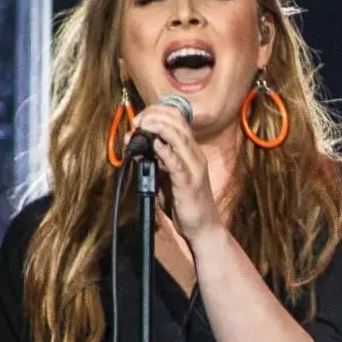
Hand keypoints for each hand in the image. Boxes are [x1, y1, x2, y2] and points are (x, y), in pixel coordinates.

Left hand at [132, 102, 220, 242]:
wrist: (203, 228)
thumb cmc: (185, 204)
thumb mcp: (166, 179)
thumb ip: (155, 163)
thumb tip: (138, 148)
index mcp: (191, 152)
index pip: (178, 121)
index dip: (159, 113)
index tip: (140, 116)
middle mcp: (195, 155)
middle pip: (178, 123)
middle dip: (156, 115)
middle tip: (138, 119)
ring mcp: (194, 167)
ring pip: (179, 137)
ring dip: (158, 127)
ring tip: (142, 125)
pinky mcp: (189, 182)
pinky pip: (176, 161)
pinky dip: (164, 150)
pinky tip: (153, 144)